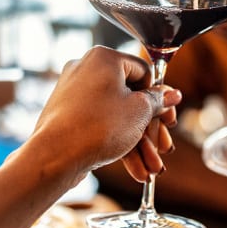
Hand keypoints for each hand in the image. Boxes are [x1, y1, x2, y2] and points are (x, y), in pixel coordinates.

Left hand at [31, 46, 179, 183]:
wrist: (55, 156)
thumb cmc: (98, 127)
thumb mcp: (139, 112)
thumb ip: (158, 101)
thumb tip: (171, 95)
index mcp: (104, 58)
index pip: (143, 72)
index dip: (160, 99)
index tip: (168, 120)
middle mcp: (86, 70)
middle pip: (130, 98)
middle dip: (150, 130)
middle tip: (163, 148)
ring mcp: (74, 93)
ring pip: (116, 116)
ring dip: (138, 144)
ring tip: (151, 169)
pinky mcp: (67, 115)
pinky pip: (99, 124)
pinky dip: (117, 143)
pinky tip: (135, 169)